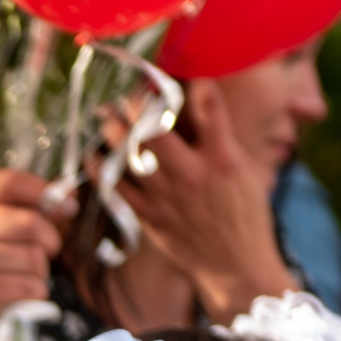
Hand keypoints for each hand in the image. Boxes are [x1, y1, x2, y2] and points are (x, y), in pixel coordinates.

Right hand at [0, 170, 63, 340]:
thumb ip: (28, 208)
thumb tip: (68, 195)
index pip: (9, 182)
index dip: (45, 192)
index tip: (69, 206)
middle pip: (29, 222)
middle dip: (51, 239)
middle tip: (49, 250)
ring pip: (33, 256)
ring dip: (41, 270)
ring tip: (26, 275)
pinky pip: (28, 284)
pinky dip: (35, 291)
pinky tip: (21, 292)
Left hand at [108, 80, 293, 324]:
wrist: (236, 267)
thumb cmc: (246, 217)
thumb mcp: (246, 172)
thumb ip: (224, 138)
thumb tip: (206, 102)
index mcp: (222, 159)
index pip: (209, 109)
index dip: (194, 84)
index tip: (182, 73)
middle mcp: (193, 175)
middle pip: (156, 130)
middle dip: (137, 105)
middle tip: (127, 95)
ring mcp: (168, 197)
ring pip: (132, 156)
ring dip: (114, 131)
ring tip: (104, 115)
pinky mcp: (151, 218)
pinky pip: (118, 190)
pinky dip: (102, 171)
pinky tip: (94, 156)